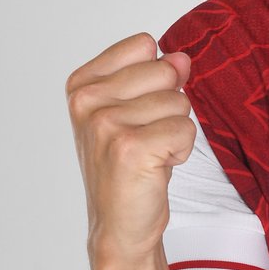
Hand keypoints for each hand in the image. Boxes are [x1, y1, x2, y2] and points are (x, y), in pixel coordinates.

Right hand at [66, 33, 195, 263]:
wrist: (120, 224)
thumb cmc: (131, 164)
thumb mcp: (141, 110)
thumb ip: (159, 76)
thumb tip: (181, 58)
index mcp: (83, 83)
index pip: (145, 45)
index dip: (157, 78)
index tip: (138, 112)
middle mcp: (86, 100)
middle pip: (166, 71)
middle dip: (170, 107)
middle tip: (147, 138)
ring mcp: (104, 124)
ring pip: (179, 102)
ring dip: (175, 132)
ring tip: (150, 155)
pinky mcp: (128, 148)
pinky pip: (185, 129)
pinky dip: (181, 151)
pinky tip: (156, 168)